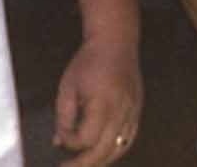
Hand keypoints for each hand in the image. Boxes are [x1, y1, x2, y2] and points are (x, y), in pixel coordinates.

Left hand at [52, 34, 142, 163]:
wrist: (115, 43)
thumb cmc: (88, 62)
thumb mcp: (68, 86)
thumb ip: (63, 116)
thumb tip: (59, 142)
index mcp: (102, 103)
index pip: (86, 138)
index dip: (70, 142)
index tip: (60, 137)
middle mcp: (121, 112)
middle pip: (104, 151)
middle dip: (84, 163)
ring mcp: (132, 113)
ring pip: (119, 149)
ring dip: (101, 161)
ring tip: (84, 164)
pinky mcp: (137, 113)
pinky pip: (128, 140)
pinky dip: (115, 150)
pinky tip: (102, 154)